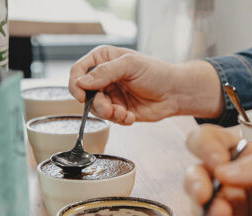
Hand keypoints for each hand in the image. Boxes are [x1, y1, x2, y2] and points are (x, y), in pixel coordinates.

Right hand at [68, 45, 223, 124]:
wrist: (175, 92)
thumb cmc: (157, 72)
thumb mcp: (130, 65)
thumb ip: (105, 72)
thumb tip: (82, 82)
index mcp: (104, 59)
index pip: (79, 71)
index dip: (76, 84)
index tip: (82, 96)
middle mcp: (104, 77)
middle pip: (85, 93)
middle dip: (97, 104)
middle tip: (109, 108)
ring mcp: (112, 94)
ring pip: (97, 109)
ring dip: (109, 113)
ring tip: (123, 113)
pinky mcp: (120, 109)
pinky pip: (111, 119)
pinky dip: (120, 119)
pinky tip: (131, 116)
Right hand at [184, 125, 251, 215]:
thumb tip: (222, 171)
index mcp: (244, 156)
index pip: (210, 140)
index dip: (205, 146)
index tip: (216, 160)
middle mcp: (232, 180)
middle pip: (196, 173)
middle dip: (194, 181)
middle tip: (204, 192)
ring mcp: (231, 208)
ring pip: (199, 204)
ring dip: (205, 207)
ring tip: (223, 214)